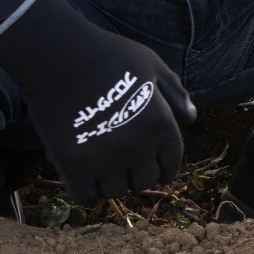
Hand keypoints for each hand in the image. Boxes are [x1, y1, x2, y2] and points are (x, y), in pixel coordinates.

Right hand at [0, 0, 194, 205]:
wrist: (60, 56)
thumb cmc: (110, 56)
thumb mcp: (154, 67)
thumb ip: (175, 94)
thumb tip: (192, 119)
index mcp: (161, 124)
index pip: (172, 163)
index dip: (166, 167)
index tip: (156, 167)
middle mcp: (137, 147)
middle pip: (145, 181)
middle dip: (140, 175)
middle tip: (128, 166)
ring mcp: (105, 158)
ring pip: (117, 191)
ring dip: (114, 184)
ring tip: (106, 170)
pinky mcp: (72, 165)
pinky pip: (86, 196)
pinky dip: (89, 192)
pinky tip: (85, 179)